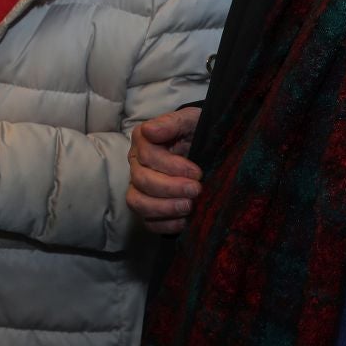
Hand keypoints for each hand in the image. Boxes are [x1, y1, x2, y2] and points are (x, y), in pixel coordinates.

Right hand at [126, 107, 203, 234]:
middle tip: (196, 190)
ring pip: (137, 202)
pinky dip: (165, 225)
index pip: (147, 156)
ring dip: (163, 208)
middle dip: (170, 188)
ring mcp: (140, 188)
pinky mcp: (149, 207)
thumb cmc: (197, 132)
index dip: (172, 166)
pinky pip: (147, 222)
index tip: (197, 172)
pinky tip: (185, 221)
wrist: (208, 148)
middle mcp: (137, 165)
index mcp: (143, 141)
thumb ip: (172, 122)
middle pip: (141, 180)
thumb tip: (149, 131)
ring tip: (189, 207)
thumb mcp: (191, 120)